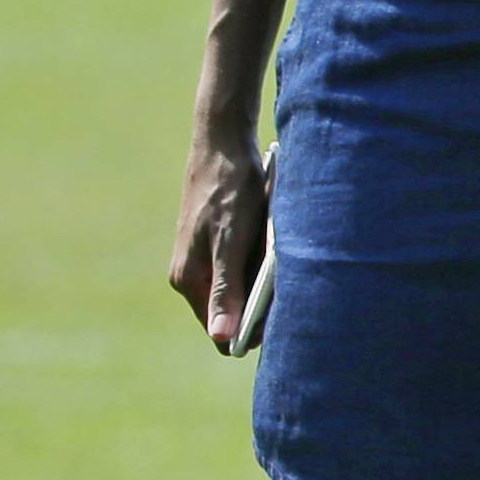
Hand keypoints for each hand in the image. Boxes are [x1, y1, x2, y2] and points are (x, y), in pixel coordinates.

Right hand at [168, 138, 269, 355]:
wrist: (224, 143)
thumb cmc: (229, 190)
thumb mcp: (231, 241)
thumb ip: (225, 289)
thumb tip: (223, 337)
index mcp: (188, 280)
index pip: (221, 333)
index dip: (250, 334)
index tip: (282, 321)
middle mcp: (192, 275)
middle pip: (232, 313)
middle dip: (260, 309)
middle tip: (292, 288)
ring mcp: (204, 259)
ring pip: (242, 291)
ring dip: (263, 285)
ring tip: (283, 263)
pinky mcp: (218, 244)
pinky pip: (244, 269)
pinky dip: (263, 265)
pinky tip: (278, 247)